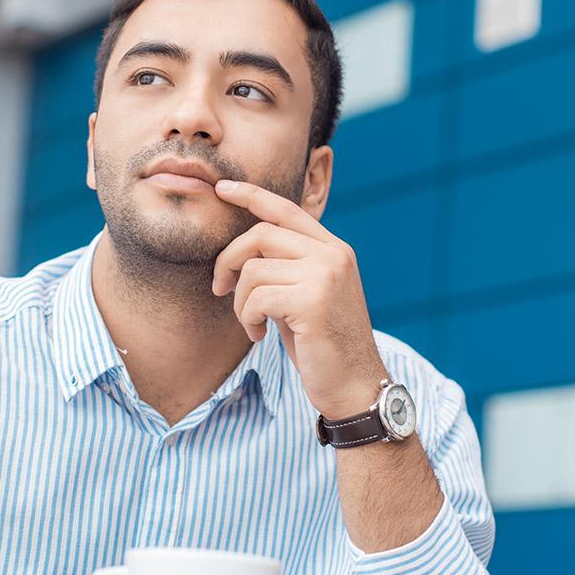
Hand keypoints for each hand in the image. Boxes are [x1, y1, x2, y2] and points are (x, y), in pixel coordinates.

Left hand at [211, 179, 388, 419]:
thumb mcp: (305, 295)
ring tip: (252, 324)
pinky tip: (260, 335)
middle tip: (219, 289)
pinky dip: (247, 319)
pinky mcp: (312, 300)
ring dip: (240, 302)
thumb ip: (285, 267)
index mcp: (333, 249)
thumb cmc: (323, 345)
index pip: (286, 209)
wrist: (355, 387)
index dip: (250, 195)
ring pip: (252, 270)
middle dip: (228, 261)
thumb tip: (241, 250)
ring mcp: (325, 275)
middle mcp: (333, 255)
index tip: (221, 188)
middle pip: (259, 235)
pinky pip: (255, 298)